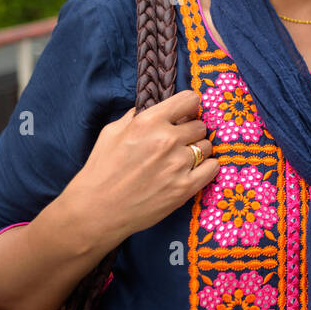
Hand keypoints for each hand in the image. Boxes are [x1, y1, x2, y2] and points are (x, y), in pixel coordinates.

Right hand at [65, 89, 218, 246]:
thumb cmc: (102, 169)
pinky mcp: (185, 187)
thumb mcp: (112, 131)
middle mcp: (167, 140)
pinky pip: (213, 168)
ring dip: (197, 150)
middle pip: (200, 125)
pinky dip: (207, 167)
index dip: (189, 106)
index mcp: (148, 122)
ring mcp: (178, 164)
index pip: (189, 100)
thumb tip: (157, 106)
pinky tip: (195, 170)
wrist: (97, 209)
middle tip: (178, 142)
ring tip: (180, 159)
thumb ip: (137, 116)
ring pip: (207, 146)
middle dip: (190, 131)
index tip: (185, 114)